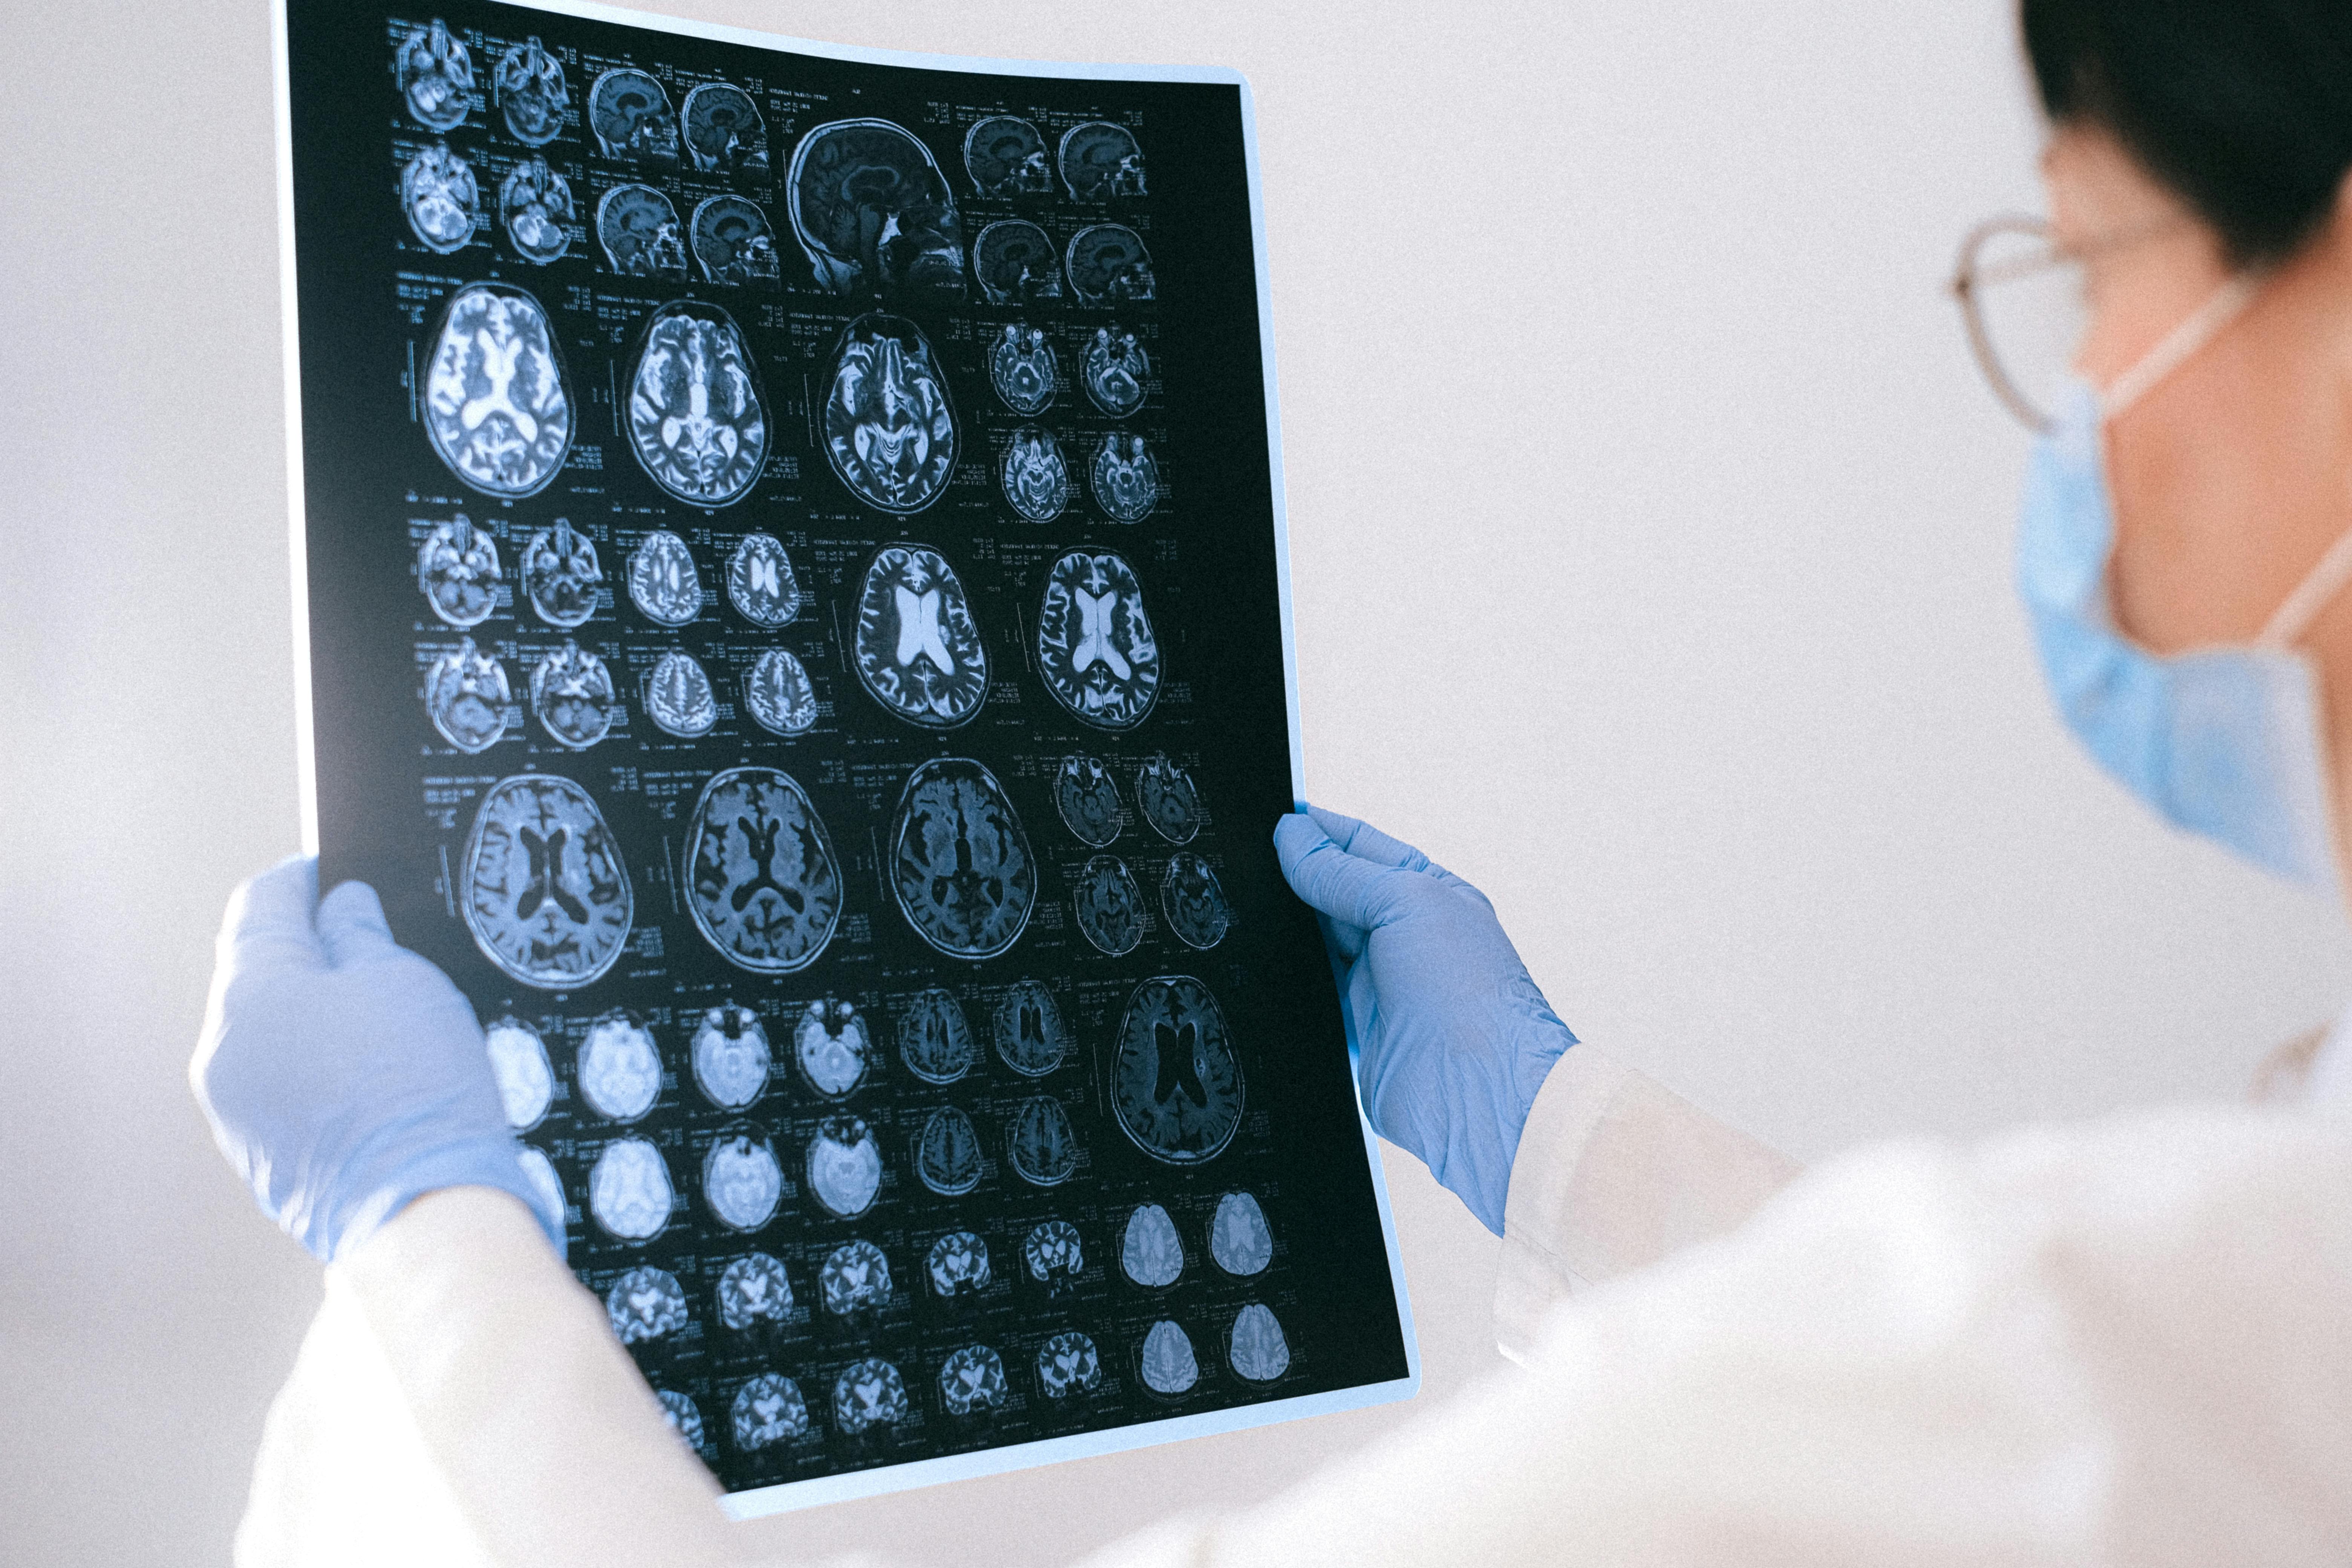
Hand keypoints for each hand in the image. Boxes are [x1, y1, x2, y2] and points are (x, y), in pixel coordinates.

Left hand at [189, 856, 563, 1262]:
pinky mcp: (256, 1153)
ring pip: (266, 1031)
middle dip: (308, 949)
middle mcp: (223, 1049)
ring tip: (379, 1017)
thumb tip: (341, 909)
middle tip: (371, 942)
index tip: (334, 872)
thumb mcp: (404, 981)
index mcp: (249, 993)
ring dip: (311, 1011)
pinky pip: (276, 1084)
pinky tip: (366, 1074)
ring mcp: (233, 1108)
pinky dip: (313, 1065)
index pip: (261, 905)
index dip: (303, 878)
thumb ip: (360, 934)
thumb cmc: (416, 1088)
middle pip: (256, 970)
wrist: (424, 1206)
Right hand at [1273, 806, 1574, 1233]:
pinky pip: (1307, 994)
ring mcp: (1378, 985)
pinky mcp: (1353, 1029)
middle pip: (1332, 894)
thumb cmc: (1471, 995)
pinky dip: (1284, 980)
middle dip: (1293, 877)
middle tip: (1245, 861)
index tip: (1272, 819)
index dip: (1317, 832)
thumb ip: (1344, 872)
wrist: (1479, 1095)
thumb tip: (1293, 836)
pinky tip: (1257, 962)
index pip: (1361, 847)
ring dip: (1285, 929)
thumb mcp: (1408, 902)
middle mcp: (1404, 937)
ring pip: (1314, 943)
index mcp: (1429, 893)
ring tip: (1243, 906)